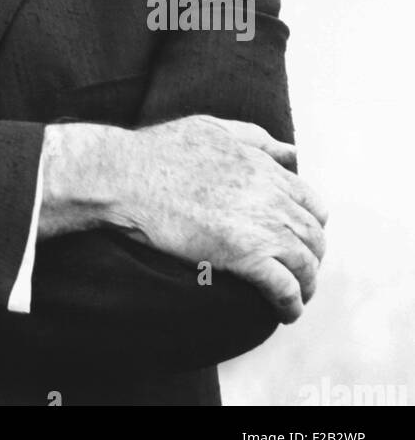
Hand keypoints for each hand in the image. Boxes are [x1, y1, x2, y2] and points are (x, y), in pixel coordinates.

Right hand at [112, 115, 327, 321]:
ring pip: (305, 264)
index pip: (311, 203)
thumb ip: (255, 138)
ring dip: (307, 285)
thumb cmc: (160, 151)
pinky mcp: (245, 256)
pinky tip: (287, 312)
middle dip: (312, 257)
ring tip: (298, 296)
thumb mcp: (212, 128)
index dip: (311, 225)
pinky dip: (292, 304)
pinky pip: (285, 288)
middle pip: (313, 236)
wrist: (126, 177)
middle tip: (300, 271)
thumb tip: (290, 151)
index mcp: (264, 167)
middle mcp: (271, 196)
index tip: (300, 238)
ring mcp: (261, 227)